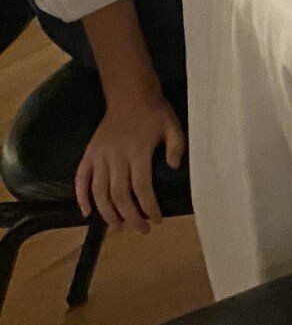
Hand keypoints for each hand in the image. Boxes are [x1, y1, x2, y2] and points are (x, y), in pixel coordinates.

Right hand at [77, 86, 184, 232]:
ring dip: (107, 213)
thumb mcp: (173, 125)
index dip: (148, 207)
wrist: (130, 94)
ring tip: (118, 227)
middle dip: (130, 216)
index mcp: (138, 152)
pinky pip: (80, 178)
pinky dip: (81, 197)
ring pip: (99, 191)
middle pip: (119, 194)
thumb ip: (177, 146)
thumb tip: (175, 168)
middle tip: (140, 230)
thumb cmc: (154, 112)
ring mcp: (99, 156)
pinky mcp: (89, 153)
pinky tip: (87, 213)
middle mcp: (116, 156)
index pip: (141, 187)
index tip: (156, 220)